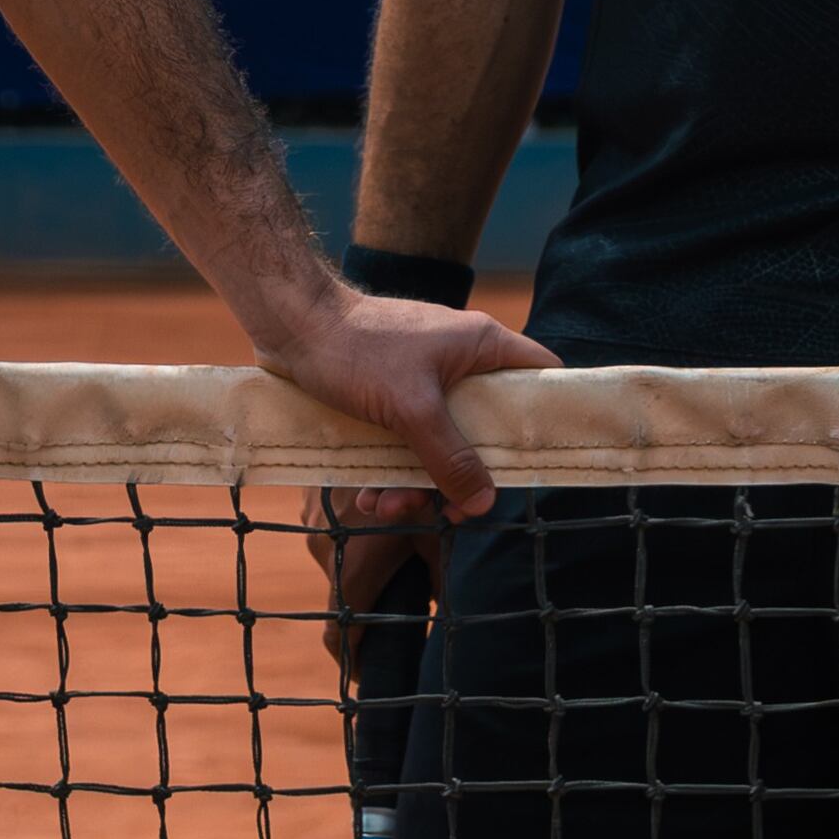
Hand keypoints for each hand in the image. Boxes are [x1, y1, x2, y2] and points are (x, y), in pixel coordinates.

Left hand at [260, 281, 545, 527]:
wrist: (291, 326)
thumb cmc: (357, 349)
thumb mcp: (411, 409)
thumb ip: (451, 457)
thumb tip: (485, 502)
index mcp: (482, 347)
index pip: (540, 375)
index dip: (547, 417)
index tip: (540, 462)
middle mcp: (461, 363)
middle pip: (486, 430)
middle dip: (461, 476)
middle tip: (445, 511)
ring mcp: (426, 381)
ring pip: (441, 445)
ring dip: (415, 484)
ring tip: (384, 508)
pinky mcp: (392, 398)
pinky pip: (406, 444)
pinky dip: (389, 473)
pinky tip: (367, 497)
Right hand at [305, 488, 452, 676]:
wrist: (370, 409)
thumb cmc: (413, 476)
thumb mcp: (436, 530)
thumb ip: (444, 575)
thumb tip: (455, 614)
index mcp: (352, 568)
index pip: (339, 638)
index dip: (357, 663)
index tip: (374, 677)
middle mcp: (323, 548)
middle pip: (344, 595)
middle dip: (373, 601)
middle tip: (406, 600)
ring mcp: (312, 521)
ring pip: (339, 559)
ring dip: (364, 563)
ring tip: (398, 552)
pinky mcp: (312, 499)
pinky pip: (332, 531)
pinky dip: (355, 536)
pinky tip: (384, 518)